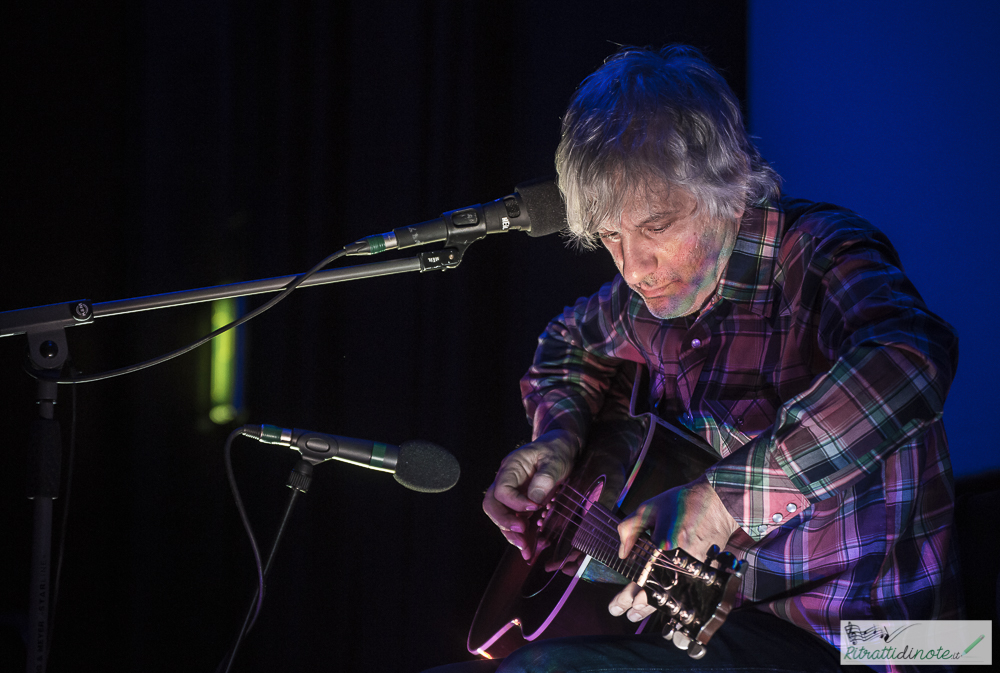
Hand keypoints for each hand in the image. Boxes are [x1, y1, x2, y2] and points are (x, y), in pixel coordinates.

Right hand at [482, 429, 577, 560]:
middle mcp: (506, 482)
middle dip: (505, 523)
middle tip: (522, 535)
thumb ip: (545, 477)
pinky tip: (531, 548)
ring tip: (526, 550)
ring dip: (512, 534)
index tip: (535, 507)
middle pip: (492, 505)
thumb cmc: (557, 450)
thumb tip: (534, 500)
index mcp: (511, 468)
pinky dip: (522, 535)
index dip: (515, 503)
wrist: (562, 447)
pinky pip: (516, 521)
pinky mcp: (521, 504)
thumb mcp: (555, 459)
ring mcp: (512, 494)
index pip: (502, 490)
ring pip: (502, 517)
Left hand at [608, 476, 737, 632]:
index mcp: (663, 546)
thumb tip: (622, 553)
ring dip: (655, 609)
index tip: (616, 606)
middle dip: (639, 607)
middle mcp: (679, 562)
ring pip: (673, 597)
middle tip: (626, 614)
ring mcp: (695, 569)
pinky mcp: (706, 571)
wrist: (718, 502)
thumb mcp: (649, 508)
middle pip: (656, 593)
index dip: (627, 596)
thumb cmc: (682, 502)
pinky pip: (688, 592)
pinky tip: (667, 610)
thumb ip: (630, 528)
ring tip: (639, 615)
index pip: (641, 578)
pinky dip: (676, 603)